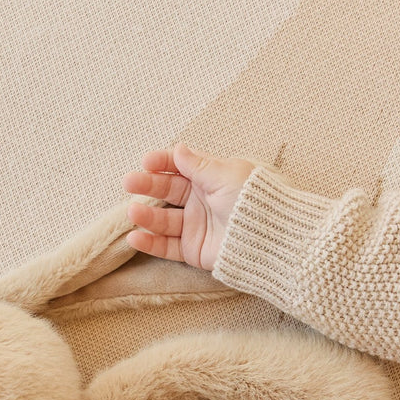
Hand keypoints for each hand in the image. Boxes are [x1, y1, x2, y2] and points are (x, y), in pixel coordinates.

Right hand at [122, 143, 254, 271]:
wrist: (269, 239)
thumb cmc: (252, 202)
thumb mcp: (226, 176)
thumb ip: (198, 165)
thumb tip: (178, 149)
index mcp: (210, 179)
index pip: (181, 167)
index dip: (163, 163)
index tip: (147, 161)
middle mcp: (201, 201)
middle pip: (167, 191)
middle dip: (147, 185)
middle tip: (129, 182)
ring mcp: (196, 226)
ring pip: (163, 220)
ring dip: (146, 215)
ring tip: (132, 212)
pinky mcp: (193, 250)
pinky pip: (167, 247)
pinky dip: (150, 243)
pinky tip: (134, 237)